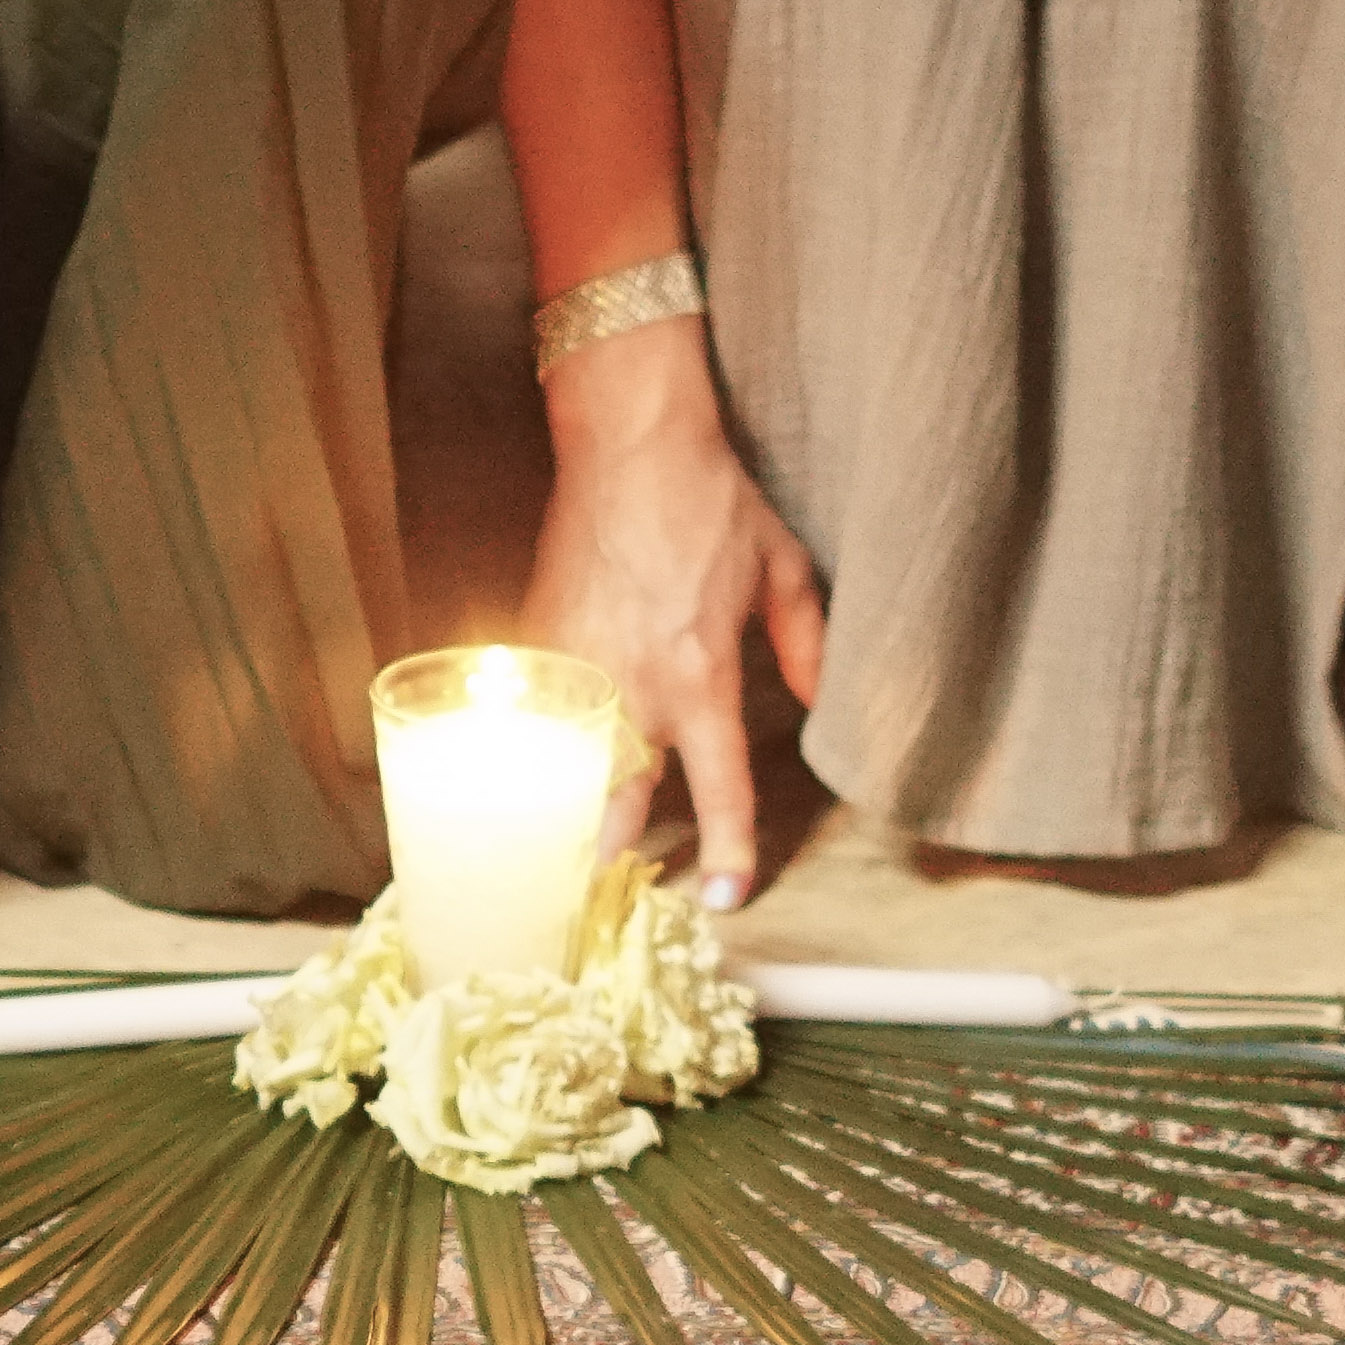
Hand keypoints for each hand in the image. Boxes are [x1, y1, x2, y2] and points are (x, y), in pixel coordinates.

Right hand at [528, 320, 825, 909]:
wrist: (629, 444)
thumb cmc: (711, 503)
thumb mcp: (783, 573)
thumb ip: (808, 646)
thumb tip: (824, 702)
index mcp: (703, 680)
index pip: (720, 787)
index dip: (730, 849)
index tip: (729, 898)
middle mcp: (636, 690)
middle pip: (617, 804)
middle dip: (610, 857)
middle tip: (601, 899)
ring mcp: (576, 671)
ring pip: (562, 772)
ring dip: (562, 817)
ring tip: (549, 862)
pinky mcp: (534, 645)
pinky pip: (531, 720)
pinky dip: (529, 752)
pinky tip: (520, 779)